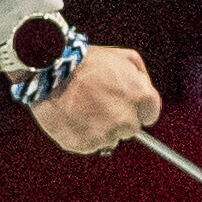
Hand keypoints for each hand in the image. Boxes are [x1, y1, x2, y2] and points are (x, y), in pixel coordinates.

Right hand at [29, 43, 161, 155]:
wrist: (50, 71)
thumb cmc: (83, 61)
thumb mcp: (121, 55)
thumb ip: (139, 74)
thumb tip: (144, 88)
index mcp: (140, 97)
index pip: (150, 115)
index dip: (137, 108)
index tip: (124, 104)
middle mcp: (127, 120)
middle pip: (130, 129)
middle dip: (119, 118)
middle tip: (98, 102)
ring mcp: (106, 135)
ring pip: (110, 138)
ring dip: (100, 128)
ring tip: (82, 107)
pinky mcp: (86, 145)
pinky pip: (90, 145)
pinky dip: (82, 135)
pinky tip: (73, 117)